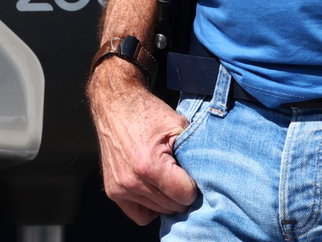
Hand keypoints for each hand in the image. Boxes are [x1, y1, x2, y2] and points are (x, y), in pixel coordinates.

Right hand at [87, 66, 197, 223]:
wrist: (115, 105)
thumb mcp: (177, 126)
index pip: (185, 195)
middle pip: (172, 206)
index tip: (191, 171)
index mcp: (149, 166)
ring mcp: (120, 189)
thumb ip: (193, 154)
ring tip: (170, 179)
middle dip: (182, 193)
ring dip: (168, 199)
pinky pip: (139, 215)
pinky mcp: (113, 192)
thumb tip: (208, 178)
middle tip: (183, 174)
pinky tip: (157, 191)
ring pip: (158, 212)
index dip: (193, 184)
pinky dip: (151, 207)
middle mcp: (132, 182)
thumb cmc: (148, 113)